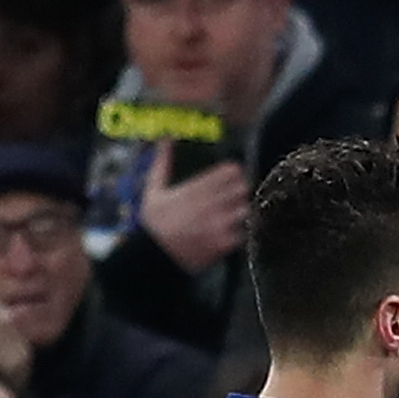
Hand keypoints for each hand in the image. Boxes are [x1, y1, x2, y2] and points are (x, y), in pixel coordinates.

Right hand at [140, 144, 250, 273]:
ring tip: (237, 211)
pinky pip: (242, 233)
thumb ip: (162, 164)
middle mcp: (209, 206)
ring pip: (244, 210)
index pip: (227, 173)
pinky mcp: (222, 244)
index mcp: (194, 189)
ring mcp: (217, 226)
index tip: (235, 173)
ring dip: (242, 209)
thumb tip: (165, 140)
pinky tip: (233, 230)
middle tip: (238, 192)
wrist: (156, 258)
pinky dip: (240, 231)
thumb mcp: (154, 191)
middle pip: (241, 189)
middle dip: (241, 189)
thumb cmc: (154, 224)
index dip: (234, 171)